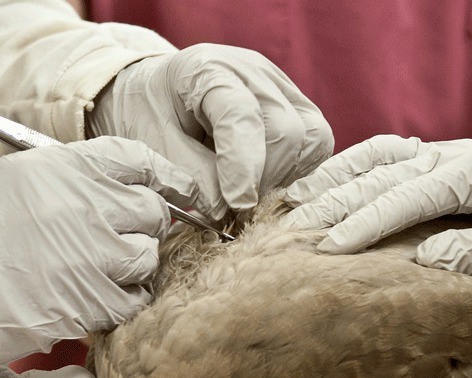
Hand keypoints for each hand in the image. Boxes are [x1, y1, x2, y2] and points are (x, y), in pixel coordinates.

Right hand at [0, 137, 197, 361]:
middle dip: (145, 226)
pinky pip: (135, 297)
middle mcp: (84, 206)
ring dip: (134, 265)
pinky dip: (124, 299)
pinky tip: (98, 295)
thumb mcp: (27, 185)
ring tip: (101, 268)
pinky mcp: (89, 300)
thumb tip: (140, 193)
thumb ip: (81, 184)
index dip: (167, 175)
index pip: (137, 160)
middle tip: (121, 237)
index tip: (182, 190)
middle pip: (154, 211)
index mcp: (66, 169)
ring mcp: (90, 254)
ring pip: (149, 257)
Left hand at [87, 44, 333, 220]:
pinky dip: (297, 170)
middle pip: (287, 130)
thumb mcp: (154, 147)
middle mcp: (253, 71)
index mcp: (208, 69)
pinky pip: (316, 143)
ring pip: (312, 138)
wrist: (160, 94)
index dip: (243, 167)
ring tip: (253, 193)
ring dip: (286, 178)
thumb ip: (192, 176)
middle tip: (239, 210)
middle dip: (266, 180)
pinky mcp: (297, 105)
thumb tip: (228, 211)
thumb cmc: (152, 117)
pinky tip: (269, 180)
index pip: (241, 116)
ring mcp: (281, 86)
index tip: (237, 206)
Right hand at [283, 135, 471, 275]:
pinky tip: (320, 182)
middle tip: (296, 231)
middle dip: (336, 203)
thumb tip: (427, 258)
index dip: (368, 222)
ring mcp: (435, 150)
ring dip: (332, 177)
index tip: (331, 247)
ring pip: (373, 156)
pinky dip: (346, 166)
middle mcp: (450, 154)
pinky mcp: (427, 154)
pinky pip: (380, 152)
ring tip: (293, 201)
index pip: (408, 197)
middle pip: (381, 175)